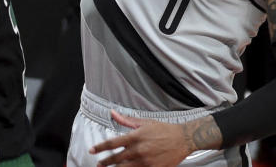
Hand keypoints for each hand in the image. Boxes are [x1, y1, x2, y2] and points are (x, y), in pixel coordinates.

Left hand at [88, 111, 206, 166]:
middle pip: (116, 159)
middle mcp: (138, 150)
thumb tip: (113, 113)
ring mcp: (146, 161)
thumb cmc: (164, 130)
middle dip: (105, 162)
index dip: (100, 148)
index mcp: (135, 137)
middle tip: (99, 164)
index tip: (92, 150)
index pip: (112, 143)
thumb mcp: (144, 122)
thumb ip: (126, 120)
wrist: (183, 139)